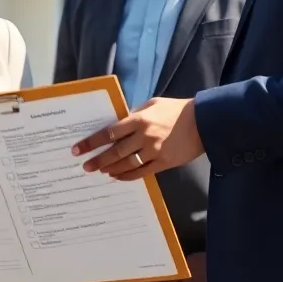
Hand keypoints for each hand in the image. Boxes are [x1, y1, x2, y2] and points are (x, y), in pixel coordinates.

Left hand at [71, 97, 203, 179]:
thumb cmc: (176, 110)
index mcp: (139, 119)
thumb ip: (134, 114)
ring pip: (126, 164)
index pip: (109, 133)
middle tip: (85, 166)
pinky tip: (117, 176)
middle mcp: (144, 136)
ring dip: (111, 169)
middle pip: (115, 152)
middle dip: (97, 160)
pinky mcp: (164, 163)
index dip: (92, 142)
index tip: (78, 149)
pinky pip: (141, 172)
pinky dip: (127, 176)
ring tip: (100, 170)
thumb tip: (117, 125)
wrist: (204, 121)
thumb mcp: (152, 105)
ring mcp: (154, 151)